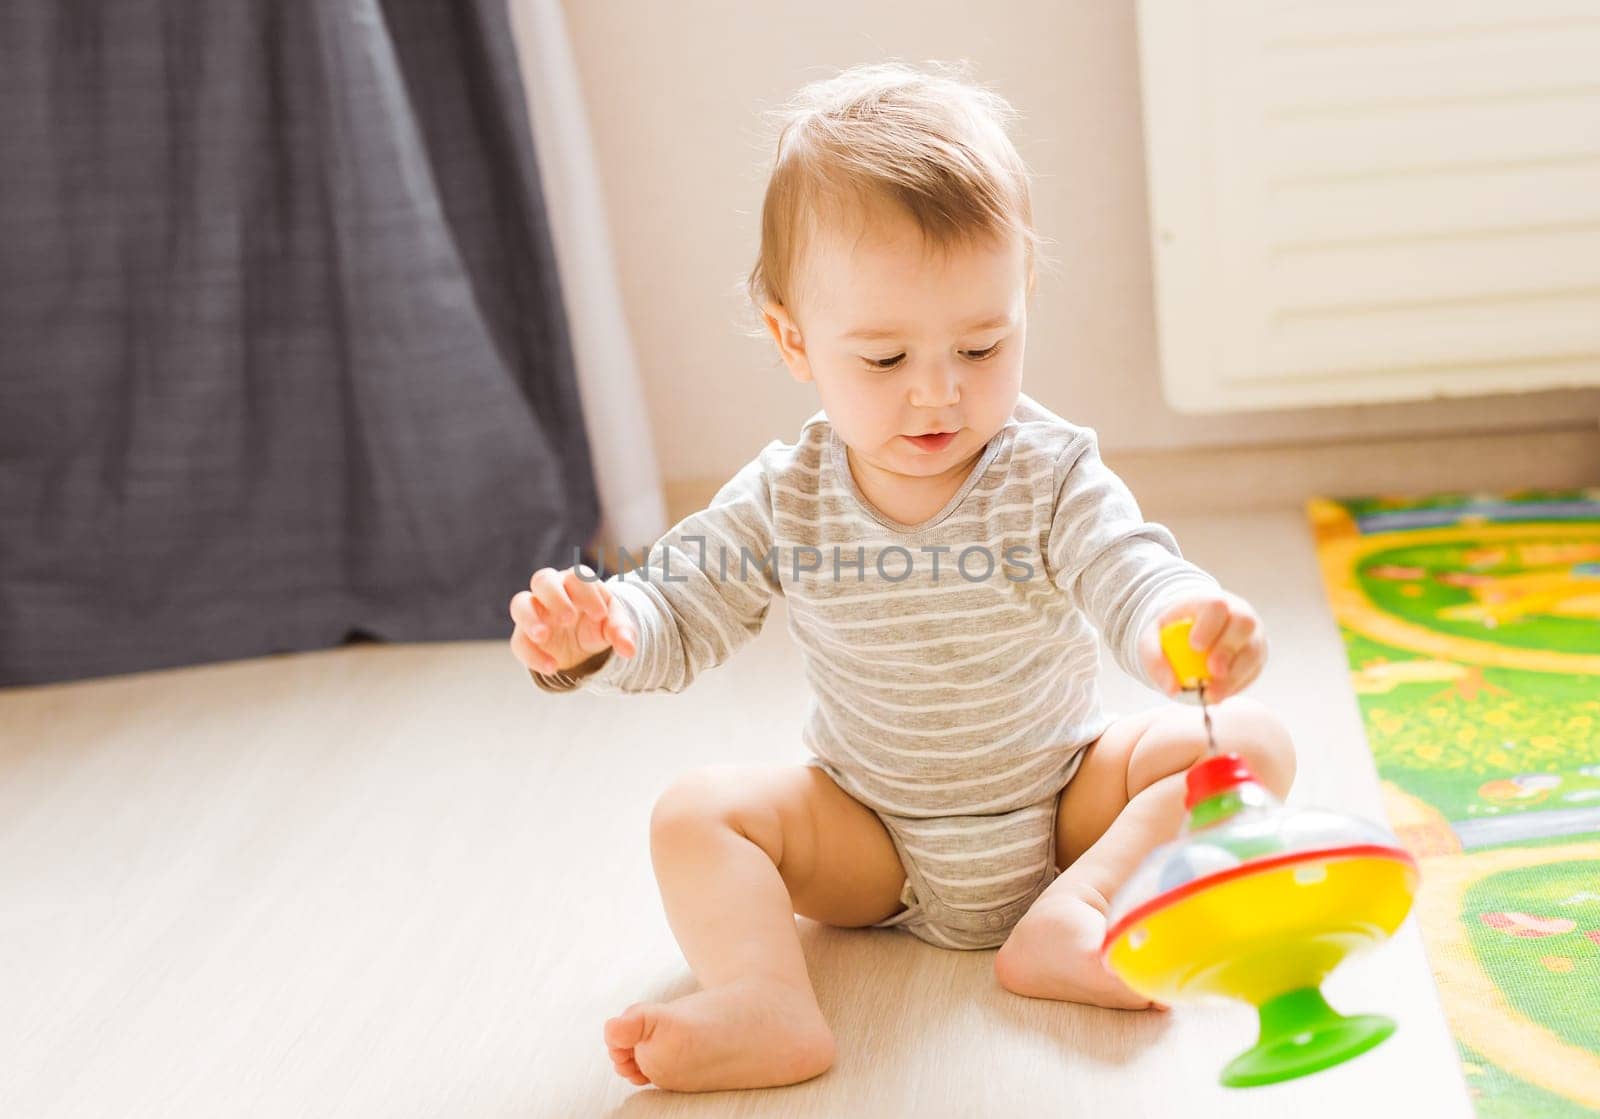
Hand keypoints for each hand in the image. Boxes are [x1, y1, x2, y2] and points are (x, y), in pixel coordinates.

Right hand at [509, 564, 637, 674]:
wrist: (583, 643)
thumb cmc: (597, 623)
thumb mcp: (613, 625)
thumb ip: (622, 632)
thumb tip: (629, 650)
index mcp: (576, 583)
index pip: (577, 577)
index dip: (587, 594)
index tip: (599, 615)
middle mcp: (551, 592)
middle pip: (543, 580)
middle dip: (555, 598)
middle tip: (568, 619)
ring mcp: (534, 612)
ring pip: (520, 603)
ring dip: (530, 618)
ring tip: (544, 635)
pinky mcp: (524, 636)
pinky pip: (519, 642)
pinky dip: (532, 655)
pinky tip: (552, 667)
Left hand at [1139, 590, 1266, 701]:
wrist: (1191, 635)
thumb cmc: (1171, 634)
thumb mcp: (1152, 639)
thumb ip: (1155, 658)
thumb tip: (1172, 689)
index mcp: (1211, 602)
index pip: (1216, 606)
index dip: (1209, 625)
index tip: (1194, 646)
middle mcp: (1238, 614)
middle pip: (1244, 624)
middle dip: (1228, 649)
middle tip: (1212, 671)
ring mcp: (1252, 636)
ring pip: (1253, 651)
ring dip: (1233, 676)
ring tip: (1211, 695)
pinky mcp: (1257, 658)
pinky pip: (1253, 671)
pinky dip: (1236, 685)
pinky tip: (1218, 694)